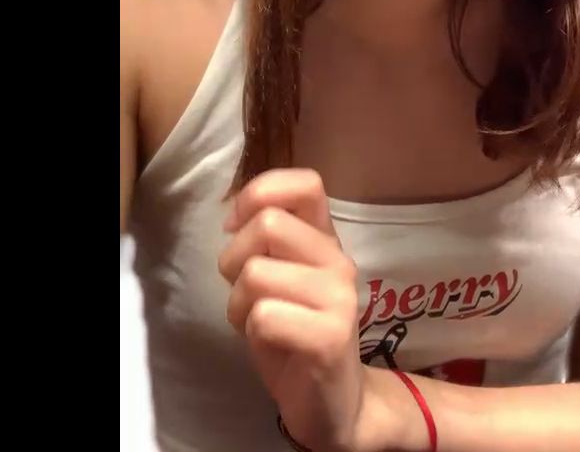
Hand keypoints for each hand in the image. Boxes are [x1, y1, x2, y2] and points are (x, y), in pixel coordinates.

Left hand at [218, 169, 370, 450]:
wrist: (335, 402)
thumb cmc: (296, 333)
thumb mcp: (280, 277)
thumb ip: (268, 241)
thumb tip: (235, 215)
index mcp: (326, 239)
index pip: (307, 183)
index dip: (261, 192)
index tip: (237, 224)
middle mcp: (339, 260)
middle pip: (268, 224)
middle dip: (235, 258)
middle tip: (245, 292)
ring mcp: (339, 297)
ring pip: (256, 273)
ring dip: (239, 304)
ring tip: (257, 322)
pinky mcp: (329, 337)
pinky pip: (263, 315)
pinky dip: (252, 332)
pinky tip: (270, 344)